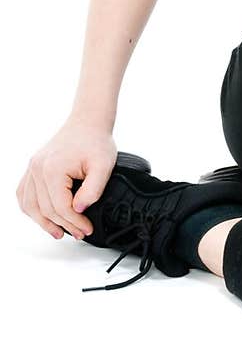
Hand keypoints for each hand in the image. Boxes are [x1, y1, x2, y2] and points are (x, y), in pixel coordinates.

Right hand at [16, 121, 117, 240]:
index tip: (87, 228)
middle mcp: (37, 169)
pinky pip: (24, 194)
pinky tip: (42, 216)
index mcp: (52, 169)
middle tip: (80, 232)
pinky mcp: (33, 167)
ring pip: (30, 205)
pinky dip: (31, 208)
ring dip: (43, 222)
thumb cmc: (95, 141)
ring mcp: (32, 168)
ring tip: (59, 232)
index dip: (74, 222)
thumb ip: (93, 190)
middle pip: (45, 209)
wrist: (87, 123)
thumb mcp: (104, 166)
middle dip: (64, 225)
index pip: (60, 207)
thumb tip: (79, 209)